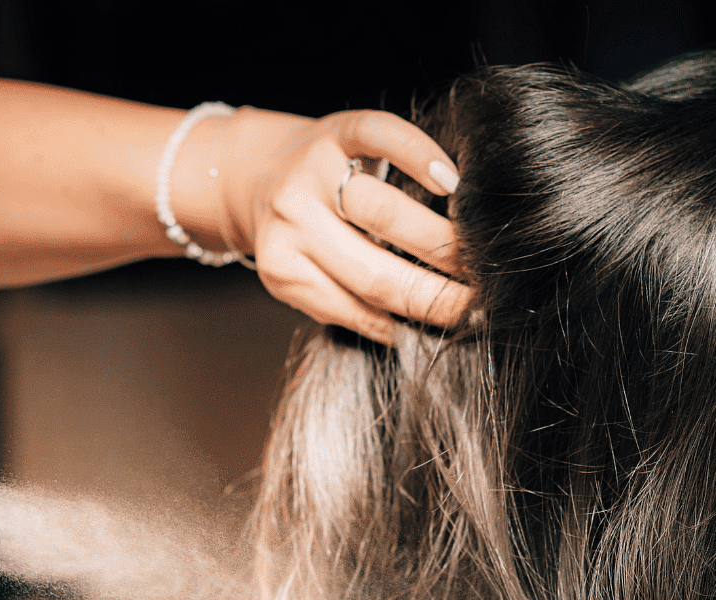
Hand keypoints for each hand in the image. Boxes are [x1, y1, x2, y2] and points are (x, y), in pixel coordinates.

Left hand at [220, 108, 470, 343]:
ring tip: (476, 253)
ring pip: (382, 214)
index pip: (358, 307)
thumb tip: (415, 334)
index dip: (412, 320)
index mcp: (285, 270)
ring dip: (437, 239)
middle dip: (434, 293)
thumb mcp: (302, 275)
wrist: (255, 169)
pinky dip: (418, 158)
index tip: (459, 326)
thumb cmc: (295, 233)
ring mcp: (313, 175)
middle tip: (481, 298)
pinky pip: (382, 137)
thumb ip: (345, 304)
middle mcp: (293, 223)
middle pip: (373, 271)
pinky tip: (450, 182)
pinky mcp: (337, 129)